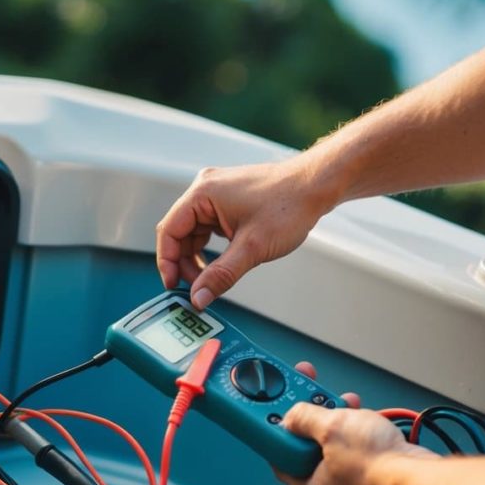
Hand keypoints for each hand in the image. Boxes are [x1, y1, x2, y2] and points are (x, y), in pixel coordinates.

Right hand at [155, 157, 337, 309]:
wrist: (317, 186)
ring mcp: (217, 193)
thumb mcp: (252, 248)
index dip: (167, 262)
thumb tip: (198, 298)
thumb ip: (221, 275)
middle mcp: (205, 188)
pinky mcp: (229, 200)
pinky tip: (221, 263)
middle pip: (179, 232)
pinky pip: (208, 227)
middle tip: (195, 289)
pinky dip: (211, 247)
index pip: (169, 231)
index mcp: (203, 193)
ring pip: (194, 232)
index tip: (173, 286)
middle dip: (185, 263)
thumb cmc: (289, 206)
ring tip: (210, 279)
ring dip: (197, 257)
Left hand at [277, 363, 435, 484]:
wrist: (422, 479)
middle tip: (316, 402)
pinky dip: (362, 438)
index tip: (283, 416)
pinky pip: (362, 458)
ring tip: (346, 405)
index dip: (281, 434)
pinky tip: (367, 420)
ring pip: (340, 453)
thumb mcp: (331, 427)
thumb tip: (293, 417)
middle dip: (316, 423)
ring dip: (342, 426)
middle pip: (313, 454)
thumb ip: (305, 419)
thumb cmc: (379, 465)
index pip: (283, 461)